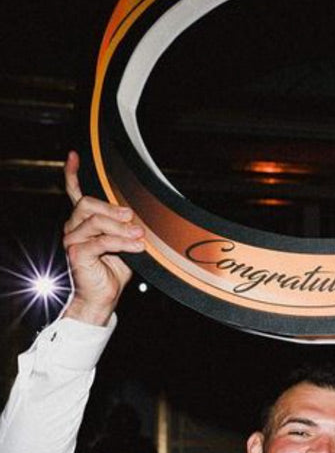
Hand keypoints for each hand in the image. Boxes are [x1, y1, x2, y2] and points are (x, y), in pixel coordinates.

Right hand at [62, 151, 144, 324]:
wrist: (103, 296)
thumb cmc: (114, 270)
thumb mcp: (125, 243)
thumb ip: (128, 227)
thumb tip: (142, 215)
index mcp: (83, 222)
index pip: (75, 193)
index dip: (73, 174)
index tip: (75, 156)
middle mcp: (74, 227)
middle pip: (88, 204)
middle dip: (113, 208)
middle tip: (132, 218)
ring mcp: (73, 240)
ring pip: (95, 221)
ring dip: (121, 228)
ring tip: (139, 236)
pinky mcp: (77, 253)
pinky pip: (101, 241)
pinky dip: (122, 243)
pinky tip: (136, 247)